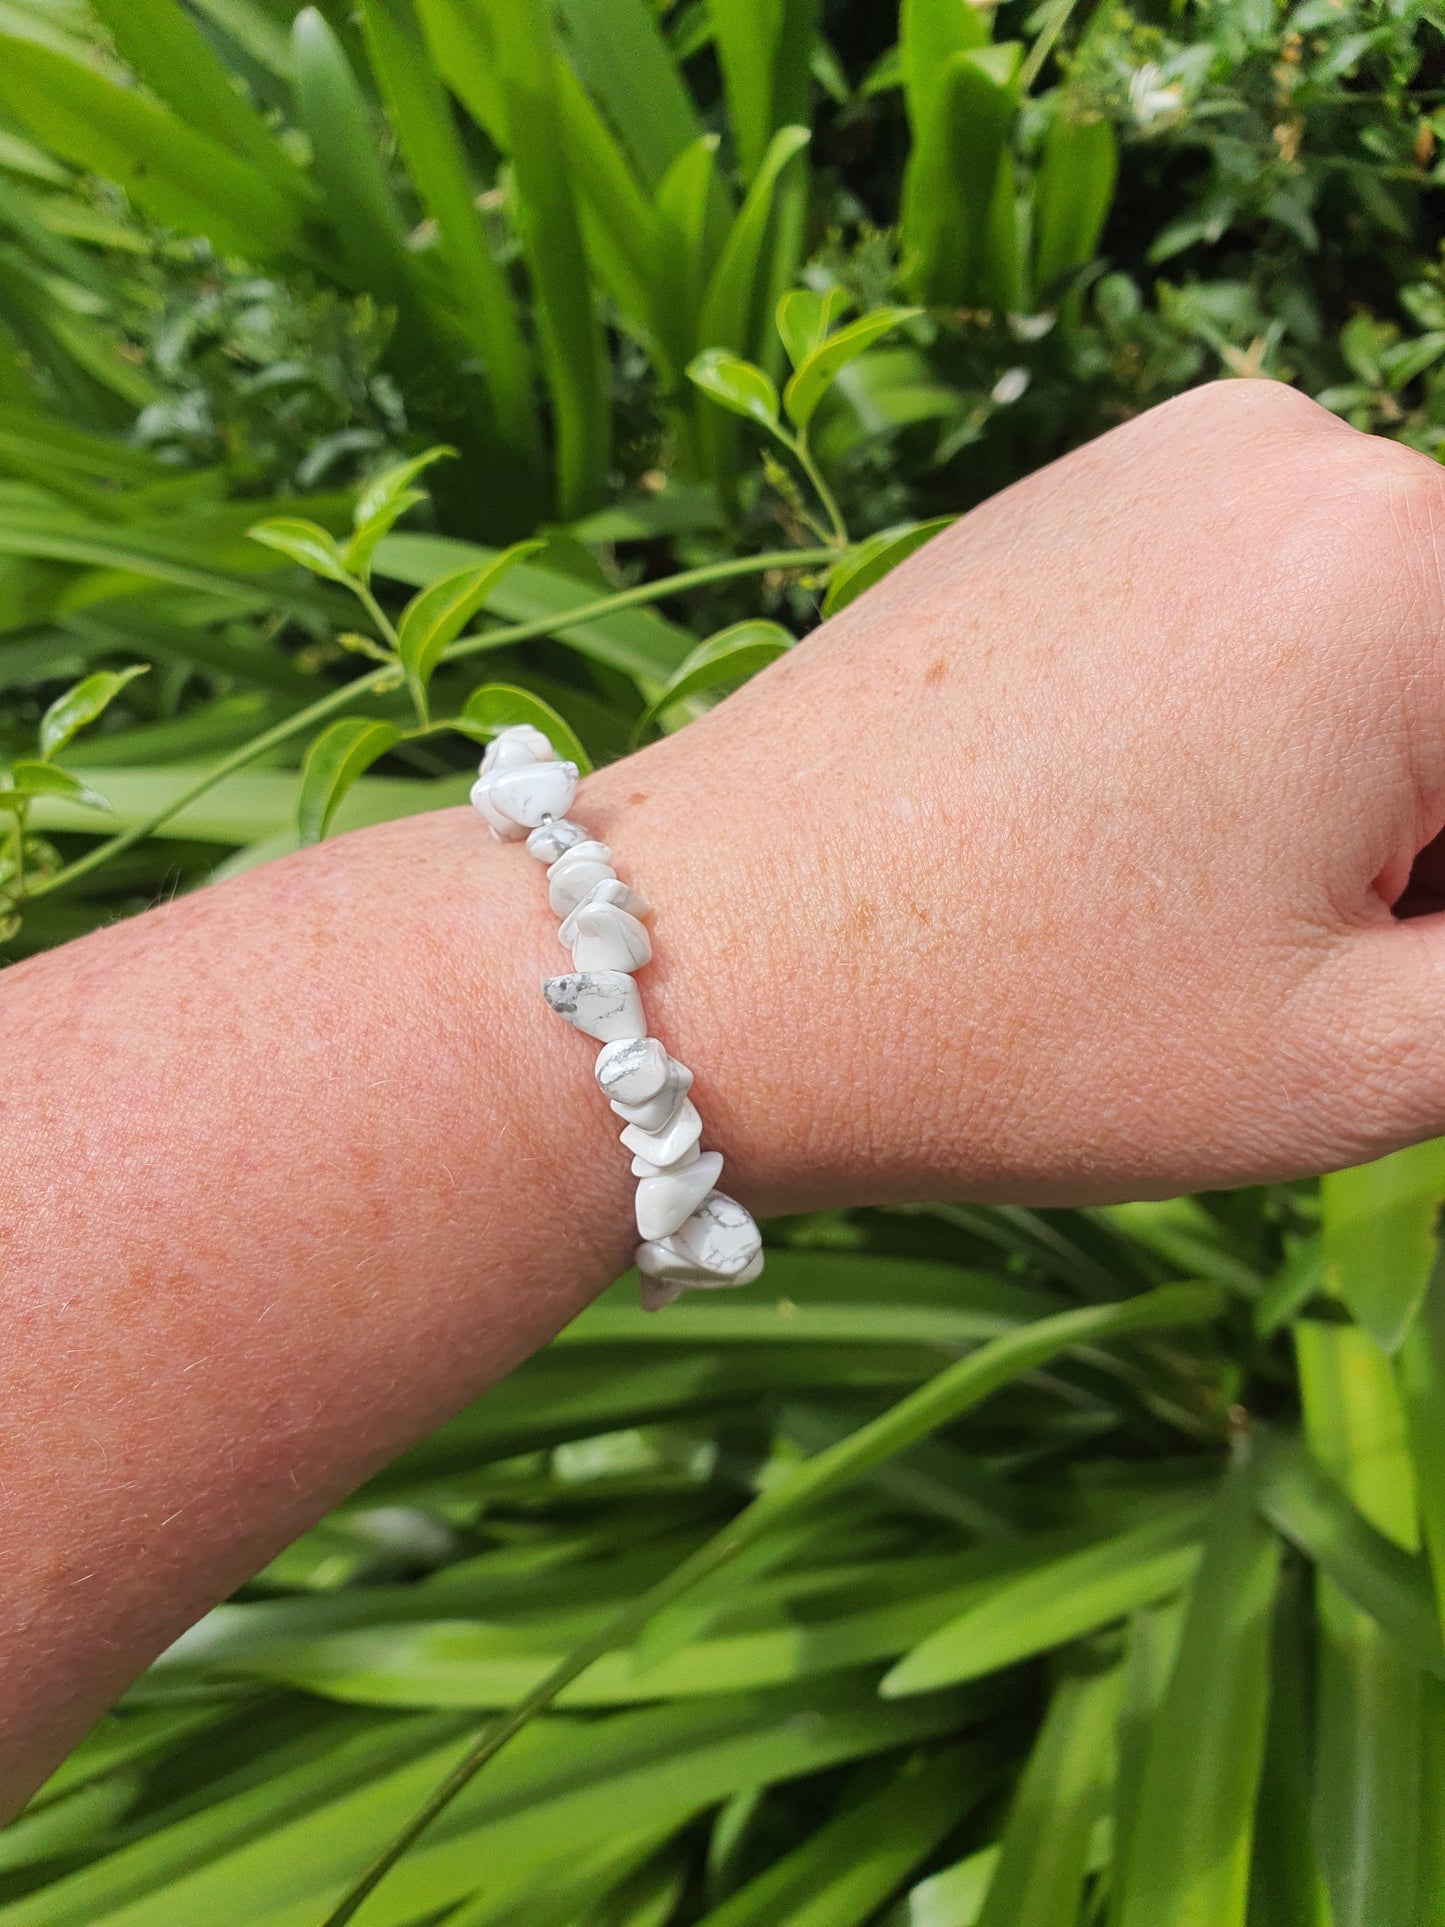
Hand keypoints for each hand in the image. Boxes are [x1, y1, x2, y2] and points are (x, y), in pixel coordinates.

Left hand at [586, 380, 1444, 1205]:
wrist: (691, 961)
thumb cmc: (1009, 1028)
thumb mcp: (1357, 1062)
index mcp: (1413, 567)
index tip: (1384, 959)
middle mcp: (1311, 452)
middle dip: (1438, 848)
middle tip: (1303, 971)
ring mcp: (1181, 452)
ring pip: (1394, 643)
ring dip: (1374, 792)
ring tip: (1204, 911)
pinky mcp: (1087, 489)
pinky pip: (1275, 601)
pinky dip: (1280, 720)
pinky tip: (1143, 832)